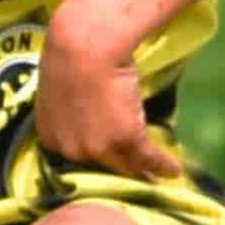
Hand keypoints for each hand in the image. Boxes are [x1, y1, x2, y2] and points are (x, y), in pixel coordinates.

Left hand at [33, 19, 186, 183]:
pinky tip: (174, 170)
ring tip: (159, 181)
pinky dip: (164, 165)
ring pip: (128, 167)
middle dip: (121, 175)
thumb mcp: (60, 88)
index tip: (110, 165)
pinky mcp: (125, 139)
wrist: (85, 42)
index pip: (76, 161)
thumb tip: (85, 110)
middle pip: (102, 170)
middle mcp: (72, 150)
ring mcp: (98, 148)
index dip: (96, 163)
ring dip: (146, 174)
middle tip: (138, 178)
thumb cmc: (69, 52)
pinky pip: (148, 158)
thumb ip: (69, 109)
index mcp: (51, 137)